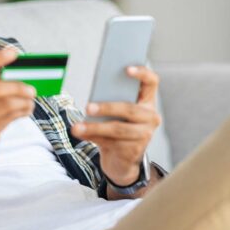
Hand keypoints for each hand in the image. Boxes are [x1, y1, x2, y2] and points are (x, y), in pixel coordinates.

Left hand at [71, 66, 160, 185]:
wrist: (122, 160)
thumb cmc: (117, 127)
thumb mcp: (117, 113)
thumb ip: (111, 101)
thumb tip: (93, 97)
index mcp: (147, 101)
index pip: (151, 82)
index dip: (142, 73)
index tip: (126, 69)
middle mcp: (151, 117)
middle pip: (130, 109)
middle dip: (107, 108)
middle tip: (88, 107)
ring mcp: (144, 135)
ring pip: (118, 129)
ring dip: (95, 127)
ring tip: (77, 127)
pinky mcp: (134, 151)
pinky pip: (111, 142)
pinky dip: (93, 137)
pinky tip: (81, 134)